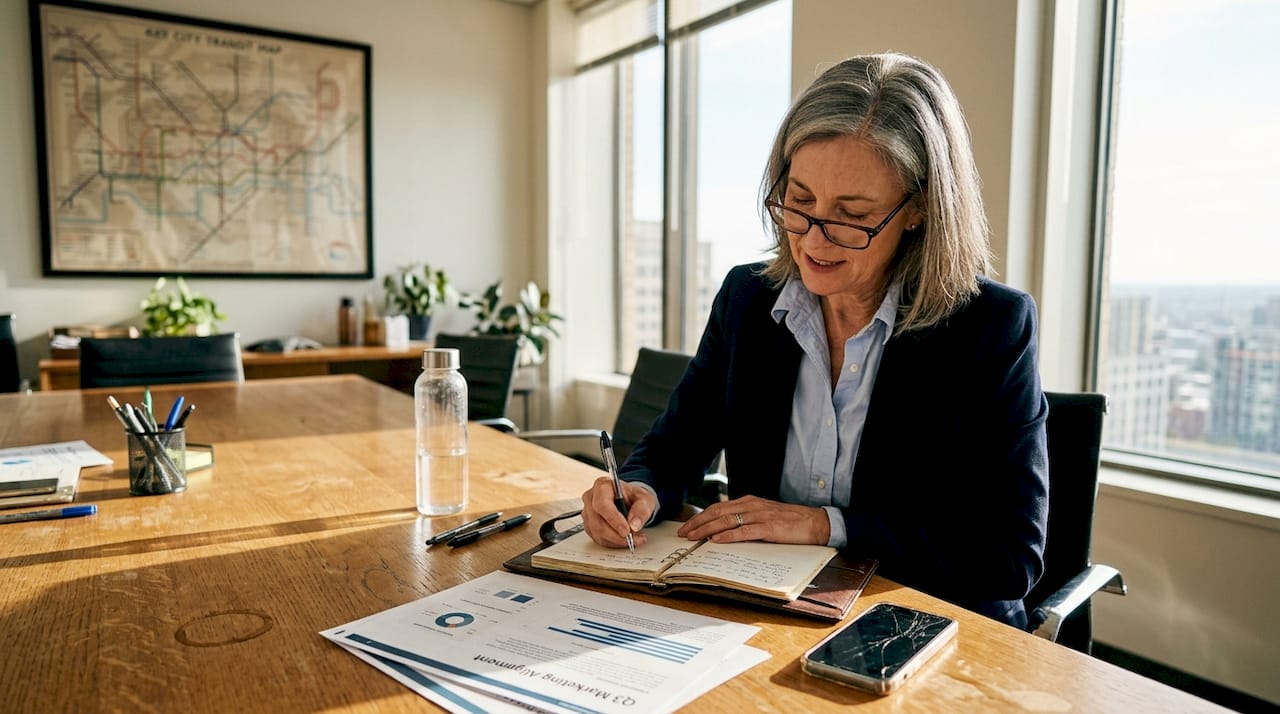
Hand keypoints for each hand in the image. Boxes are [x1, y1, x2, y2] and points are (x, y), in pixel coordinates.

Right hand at [581, 476, 656, 547]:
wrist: (629, 501)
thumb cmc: (634, 497)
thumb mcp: (645, 499)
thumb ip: (641, 510)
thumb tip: (634, 525)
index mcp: (603, 486)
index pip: (602, 504)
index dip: (613, 519)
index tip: (626, 531)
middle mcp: (591, 498)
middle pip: (597, 522)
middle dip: (617, 535)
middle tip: (633, 539)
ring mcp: (588, 512)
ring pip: (597, 532)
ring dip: (616, 540)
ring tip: (633, 539)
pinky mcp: (589, 525)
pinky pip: (598, 538)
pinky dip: (613, 542)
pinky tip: (624, 539)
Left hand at [677, 495, 829, 544]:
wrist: (815, 523)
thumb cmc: (790, 522)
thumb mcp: (763, 516)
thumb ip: (745, 520)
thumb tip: (724, 531)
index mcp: (749, 502)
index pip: (718, 507)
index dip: (701, 517)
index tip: (687, 527)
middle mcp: (752, 506)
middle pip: (718, 512)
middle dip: (698, 523)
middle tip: (683, 533)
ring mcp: (760, 516)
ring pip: (727, 521)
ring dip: (707, 529)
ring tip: (694, 538)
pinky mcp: (769, 528)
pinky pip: (745, 531)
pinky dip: (729, 536)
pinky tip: (717, 540)